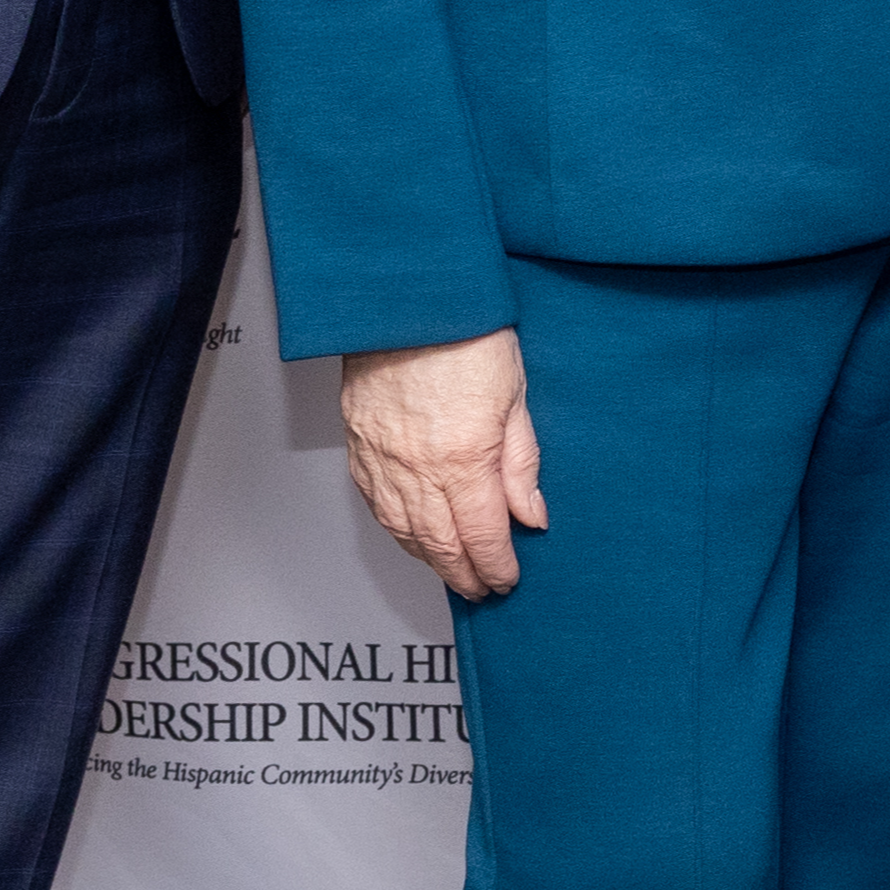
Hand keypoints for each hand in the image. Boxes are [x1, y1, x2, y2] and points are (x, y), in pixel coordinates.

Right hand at [338, 333, 548, 600]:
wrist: (407, 299)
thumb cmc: (465, 333)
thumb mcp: (516, 396)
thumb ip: (521, 464)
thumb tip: (531, 515)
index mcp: (462, 458)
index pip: (482, 535)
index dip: (496, 566)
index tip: (507, 580)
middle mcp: (416, 468)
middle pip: (440, 544)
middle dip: (463, 574)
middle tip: (481, 590)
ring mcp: (381, 460)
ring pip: (403, 532)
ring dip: (429, 560)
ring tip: (452, 571)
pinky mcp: (358, 446)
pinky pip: (376, 505)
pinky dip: (397, 531)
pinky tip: (411, 537)